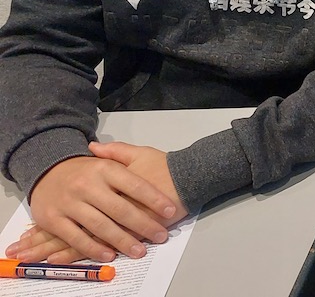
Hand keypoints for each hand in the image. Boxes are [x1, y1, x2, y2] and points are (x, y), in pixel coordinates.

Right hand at [9, 146, 180, 262]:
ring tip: (139, 250)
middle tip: (160, 235)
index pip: (135, 185)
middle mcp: (87, 185)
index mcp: (104, 168)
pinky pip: (76, 237)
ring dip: (122, 240)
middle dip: (143, 224)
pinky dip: (93, 248)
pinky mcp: (52, 219)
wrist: (45, 170)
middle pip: (120, 208)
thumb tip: (156, 162)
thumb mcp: (107, 158)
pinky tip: (109, 255)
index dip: (154, 198)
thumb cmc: (84, 169)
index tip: (170, 210)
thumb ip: (128, 157)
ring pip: (100, 225)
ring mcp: (69, 203)